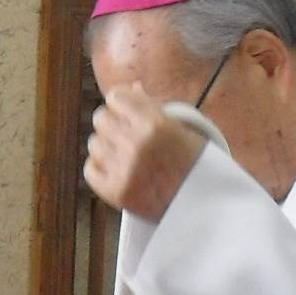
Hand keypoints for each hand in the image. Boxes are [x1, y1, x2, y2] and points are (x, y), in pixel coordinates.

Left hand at [85, 85, 204, 221]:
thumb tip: (131, 86)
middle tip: (126, 135)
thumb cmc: (197, 166)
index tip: (127, 111)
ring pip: (94, 143)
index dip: (122, 103)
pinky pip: (90, 169)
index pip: (116, 97)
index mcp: (155, 123)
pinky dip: (101, 169)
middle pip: (100, 118)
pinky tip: (118, 171)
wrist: (204, 208)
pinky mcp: (114, 192)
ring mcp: (123, 169)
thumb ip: (153, 107)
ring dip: (107, 147)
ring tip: (126, 157)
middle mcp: (135, 144)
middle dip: (113, 123)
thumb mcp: (183, 129)